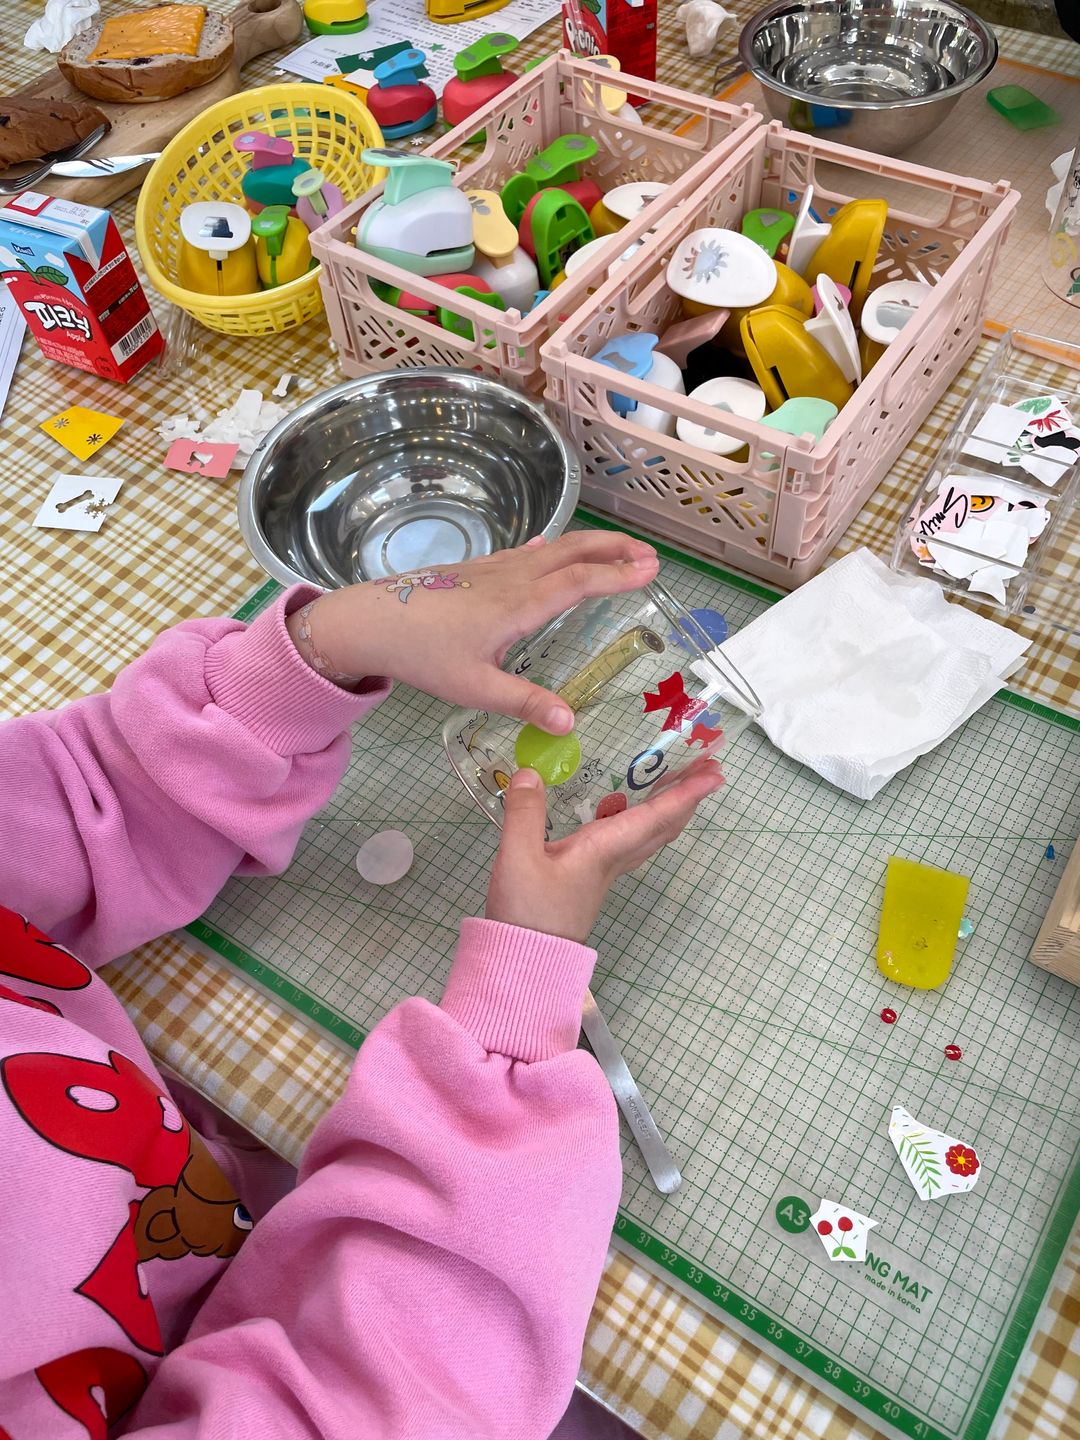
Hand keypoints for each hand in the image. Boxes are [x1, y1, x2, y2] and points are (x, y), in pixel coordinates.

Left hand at [286, 532, 658, 733]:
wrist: (369, 620)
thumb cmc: (423, 654)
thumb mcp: (474, 687)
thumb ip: (524, 702)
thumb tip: (570, 723)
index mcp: (519, 605)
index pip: (580, 582)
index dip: (618, 574)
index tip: (652, 568)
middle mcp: (512, 579)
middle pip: (573, 553)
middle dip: (614, 549)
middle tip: (650, 553)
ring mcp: (494, 569)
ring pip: (552, 548)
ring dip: (589, 546)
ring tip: (617, 550)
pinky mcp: (476, 570)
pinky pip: (524, 552)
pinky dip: (550, 548)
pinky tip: (548, 547)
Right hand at [485, 760, 724, 943]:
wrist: (526, 962)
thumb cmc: (528, 914)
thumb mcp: (518, 859)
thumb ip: (525, 814)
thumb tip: (530, 773)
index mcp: (605, 850)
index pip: (655, 816)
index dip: (686, 793)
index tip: (715, 775)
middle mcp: (613, 859)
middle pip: (663, 826)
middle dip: (688, 796)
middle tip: (708, 768)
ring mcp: (605, 871)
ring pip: (650, 836)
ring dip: (670, 808)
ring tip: (678, 782)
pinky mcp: (592, 878)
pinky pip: (632, 842)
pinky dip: (643, 821)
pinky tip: (627, 812)